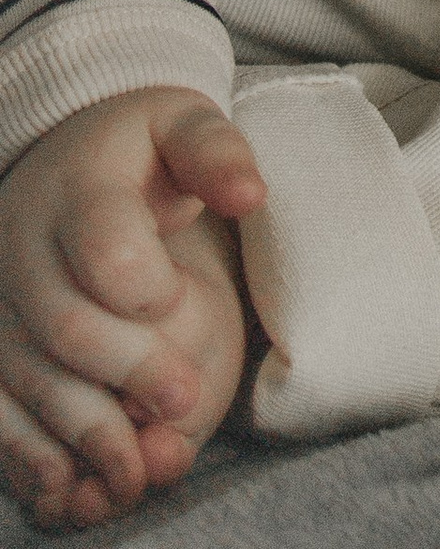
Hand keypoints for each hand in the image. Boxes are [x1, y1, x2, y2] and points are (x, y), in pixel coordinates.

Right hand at [0, 89, 262, 527]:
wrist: (60, 160)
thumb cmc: (136, 150)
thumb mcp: (180, 125)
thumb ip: (216, 153)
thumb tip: (249, 194)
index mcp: (77, 189)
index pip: (107, 249)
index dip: (149, 289)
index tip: (186, 302)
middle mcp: (21, 248)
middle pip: (67, 325)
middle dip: (130, 370)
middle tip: (187, 400)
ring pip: (27, 380)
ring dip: (86, 430)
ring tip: (140, 466)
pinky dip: (30, 453)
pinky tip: (71, 481)